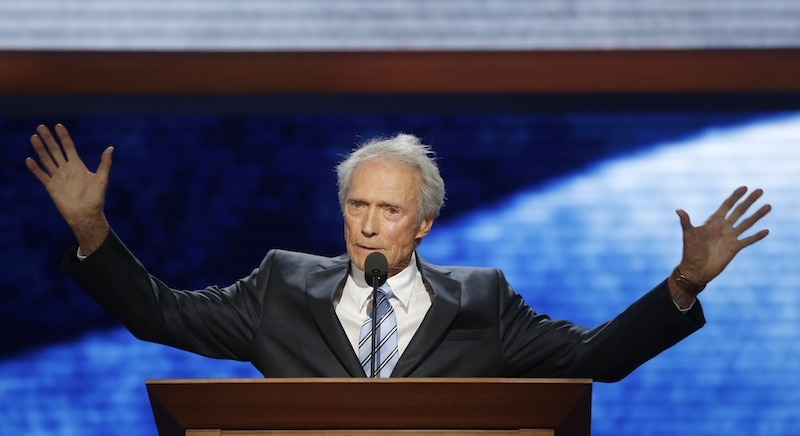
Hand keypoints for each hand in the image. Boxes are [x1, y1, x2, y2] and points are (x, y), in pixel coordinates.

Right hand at [26, 124, 113, 254]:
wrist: (86, 215)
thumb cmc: (96, 198)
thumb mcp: (102, 179)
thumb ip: (104, 163)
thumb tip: (110, 148)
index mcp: (77, 165)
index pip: (68, 147)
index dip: (64, 136)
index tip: (58, 126)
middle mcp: (66, 169)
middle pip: (55, 150)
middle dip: (48, 139)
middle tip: (41, 126)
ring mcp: (58, 177)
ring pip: (46, 160)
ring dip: (40, 149)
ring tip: (34, 137)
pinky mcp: (51, 187)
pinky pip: (41, 175)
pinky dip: (35, 168)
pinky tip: (29, 160)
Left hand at [671, 186, 770, 305]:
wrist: (695, 269)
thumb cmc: (690, 251)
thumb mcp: (688, 235)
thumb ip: (686, 222)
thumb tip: (678, 210)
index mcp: (713, 222)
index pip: (727, 206)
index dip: (735, 196)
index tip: (744, 187)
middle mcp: (724, 227)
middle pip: (739, 211)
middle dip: (749, 201)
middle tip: (760, 190)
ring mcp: (730, 237)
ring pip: (747, 223)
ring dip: (757, 215)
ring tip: (768, 206)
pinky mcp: (734, 248)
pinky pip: (748, 240)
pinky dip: (757, 236)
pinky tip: (766, 231)